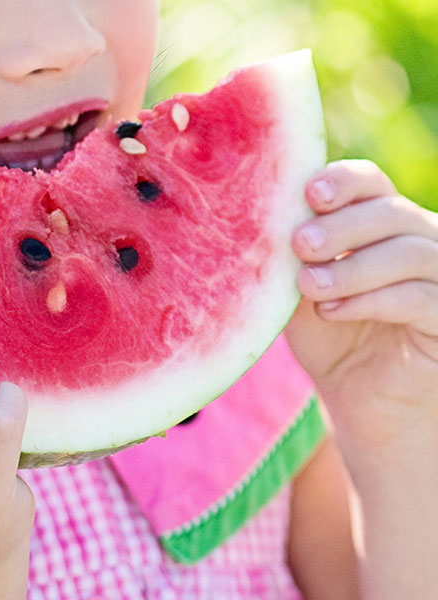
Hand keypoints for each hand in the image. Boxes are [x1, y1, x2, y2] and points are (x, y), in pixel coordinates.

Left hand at [284, 159, 437, 447]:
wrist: (359, 401)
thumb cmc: (328, 337)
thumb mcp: (301, 291)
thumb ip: (291, 257)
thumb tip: (258, 219)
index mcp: (379, 224)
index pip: (370, 183)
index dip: (343, 181)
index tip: (308, 194)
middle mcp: (418, 240)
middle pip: (390, 211)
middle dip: (340, 226)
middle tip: (299, 244)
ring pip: (409, 252)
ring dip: (352, 267)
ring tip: (309, 287)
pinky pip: (420, 297)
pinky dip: (371, 300)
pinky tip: (331, 312)